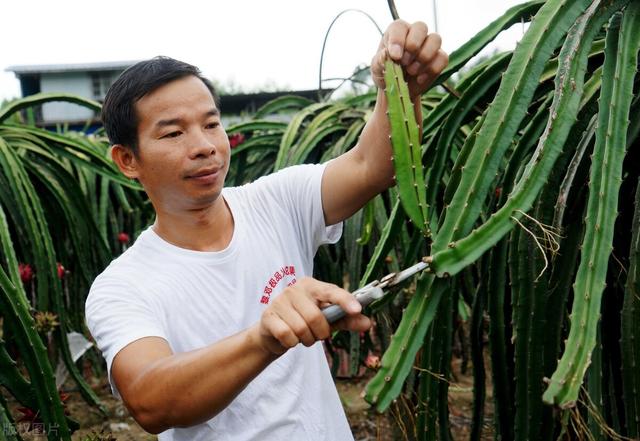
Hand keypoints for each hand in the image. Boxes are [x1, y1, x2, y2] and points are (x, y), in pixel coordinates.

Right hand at [254, 277, 371, 354]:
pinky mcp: (268, 317)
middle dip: (320, 333)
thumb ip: (346, 320)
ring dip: (306, 340)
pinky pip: (287, 335)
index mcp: (311, 285)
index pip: (331, 291)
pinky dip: (292, 342)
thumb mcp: (328, 320)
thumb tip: (367, 323)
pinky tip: (289, 338)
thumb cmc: (305, 321)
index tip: (357, 310)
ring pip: (301, 328)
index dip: (345, 300)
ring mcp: (279, 301)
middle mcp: (294, 289)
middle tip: (318, 335)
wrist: (274, 332)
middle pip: (316, 317)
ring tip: (303, 336)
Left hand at [371, 20, 448, 99]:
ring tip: (411, 71)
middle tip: (404, 62)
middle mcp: (414, 33)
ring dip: (423, 57)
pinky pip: (443, 58)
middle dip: (413, 46)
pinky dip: (431, 70)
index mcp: (397, 32)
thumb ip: (379, 60)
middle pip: (421, 27)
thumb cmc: (385, 74)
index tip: (395, 56)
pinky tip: (419, 79)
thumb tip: (387, 53)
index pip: (400, 27)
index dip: (398, 40)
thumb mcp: (377, 69)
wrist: (398, 91)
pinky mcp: (439, 57)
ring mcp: (429, 44)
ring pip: (436, 39)